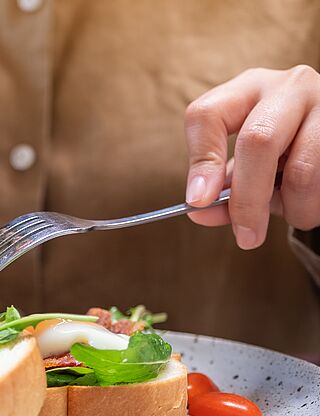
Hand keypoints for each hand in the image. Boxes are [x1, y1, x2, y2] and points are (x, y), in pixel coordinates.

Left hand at [184, 65, 319, 248]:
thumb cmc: (281, 151)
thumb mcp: (247, 164)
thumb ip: (222, 188)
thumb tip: (200, 212)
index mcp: (246, 91)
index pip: (208, 115)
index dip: (202, 161)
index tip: (199, 202)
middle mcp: (287, 87)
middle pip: (257, 141)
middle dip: (248, 199)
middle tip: (247, 236)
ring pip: (302, 169)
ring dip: (295, 207)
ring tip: (295, 214)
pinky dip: (314, 204)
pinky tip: (311, 202)